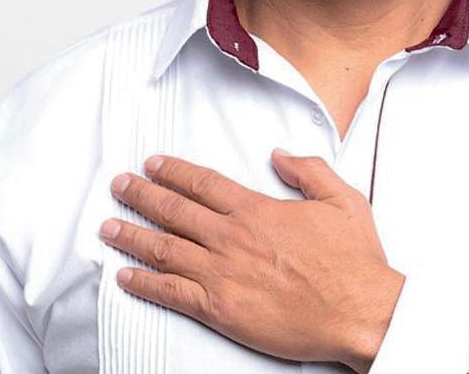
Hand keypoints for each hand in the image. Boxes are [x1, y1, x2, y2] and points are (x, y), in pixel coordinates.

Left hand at [99, 150, 404, 371]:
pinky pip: (172, 293)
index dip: (173, 171)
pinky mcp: (221, 309)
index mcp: (256, 209)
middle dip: (141, 195)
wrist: (360, 312)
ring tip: (108, 226)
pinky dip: (145, 282)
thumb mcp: (341, 198)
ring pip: (164, 248)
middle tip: (119, 185)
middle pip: (174, 210)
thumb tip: (277, 155)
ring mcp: (223, 274)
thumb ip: (307, 169)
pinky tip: (126, 276)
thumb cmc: (352, 260)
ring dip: (132, 235)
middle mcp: (232, 238)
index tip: (152, 164)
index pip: (202, 183)